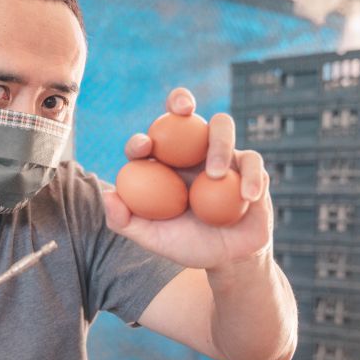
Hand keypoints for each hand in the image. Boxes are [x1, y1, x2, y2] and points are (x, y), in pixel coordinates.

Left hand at [102, 87, 273, 271]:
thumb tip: (107, 195)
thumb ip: (125, 221)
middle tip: (182, 108)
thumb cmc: (186, 244)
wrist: (227, 259)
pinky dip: (250, 176)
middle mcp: (192, 153)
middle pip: (186, 115)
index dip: (143, 138)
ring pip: (222, 127)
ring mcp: (223, 156)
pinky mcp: (249, 168)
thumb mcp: (153, 238)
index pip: (150, 142)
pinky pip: (252, 161)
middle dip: (181, 100)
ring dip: (218, 144)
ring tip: (214, 175)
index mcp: (165, 164)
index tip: (144, 147)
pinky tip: (246, 196)